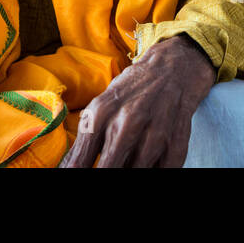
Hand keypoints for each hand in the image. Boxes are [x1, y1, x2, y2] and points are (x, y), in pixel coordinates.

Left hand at [59, 35, 215, 167]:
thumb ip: (84, 140)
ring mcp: (154, 135)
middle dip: (105, 170)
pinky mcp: (175, 144)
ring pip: (135, 172)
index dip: (76, 173)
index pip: (80, 161)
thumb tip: (68, 168)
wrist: (172, 68)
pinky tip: (147, 163)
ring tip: (125, 161)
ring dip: (129, 170)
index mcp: (102, 114)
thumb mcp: (101, 107)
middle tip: (107, 165)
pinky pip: (163, 171)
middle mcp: (127, 123)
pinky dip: (153, 169)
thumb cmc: (132, 90)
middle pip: (107, 169)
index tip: (76, 174)